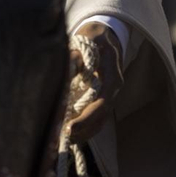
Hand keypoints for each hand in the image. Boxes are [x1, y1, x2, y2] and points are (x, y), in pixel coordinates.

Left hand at [64, 22, 123, 143]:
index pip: (102, 103)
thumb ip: (77, 55)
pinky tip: (69, 133)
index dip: (87, 118)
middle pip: (101, 117)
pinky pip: (97, 119)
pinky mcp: (103, 99)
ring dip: (83, 133)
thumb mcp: (87, 40)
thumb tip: (67, 68)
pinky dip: (84, 128)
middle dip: (83, 130)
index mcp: (112, 75)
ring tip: (62, 140)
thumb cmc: (94, 38)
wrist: (105, 36)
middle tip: (62, 138)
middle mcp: (114, 88)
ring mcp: (110, 95)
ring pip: (100, 122)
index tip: (70, 127)